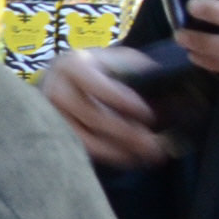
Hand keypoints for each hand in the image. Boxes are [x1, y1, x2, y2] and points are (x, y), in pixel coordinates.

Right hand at [41, 46, 171, 170]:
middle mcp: (56, 90)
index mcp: (73, 66)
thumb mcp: (119, 59)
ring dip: (118, 151)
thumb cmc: (101, 69)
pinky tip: (129, 158)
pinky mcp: (54, 134)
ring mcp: (51, 115)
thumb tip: (166, 88)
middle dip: (127, 133)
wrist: (67, 79)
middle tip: (154, 145)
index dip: (125, 102)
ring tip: (146, 156)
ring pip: (85, 140)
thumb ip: (139, 71)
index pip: (99, 86)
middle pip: (93, 117)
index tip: (149, 116)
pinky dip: (108, 157)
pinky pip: (82, 150)